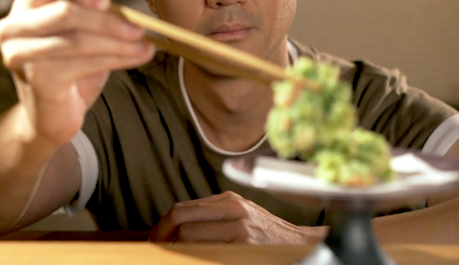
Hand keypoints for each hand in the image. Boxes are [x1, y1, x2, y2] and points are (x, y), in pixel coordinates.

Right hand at [0, 0, 154, 146]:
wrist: (50, 117)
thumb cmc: (68, 69)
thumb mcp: (85, 31)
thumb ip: (90, 5)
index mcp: (26, 4)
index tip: (105, 0)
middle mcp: (14, 26)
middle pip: (65, 10)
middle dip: (108, 20)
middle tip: (139, 28)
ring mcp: (20, 53)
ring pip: (77, 39)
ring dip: (118, 43)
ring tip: (145, 46)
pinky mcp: (36, 78)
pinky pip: (82, 63)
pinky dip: (115, 59)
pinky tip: (136, 58)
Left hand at [149, 191, 326, 243]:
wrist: (304, 246)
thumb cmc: (269, 235)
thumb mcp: (240, 215)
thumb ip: (213, 216)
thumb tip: (177, 227)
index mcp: (228, 200)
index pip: (180, 210)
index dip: (162, 226)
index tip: (155, 239)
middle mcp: (233, 209)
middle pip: (180, 219)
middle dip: (162, 237)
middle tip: (156, 249)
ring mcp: (239, 229)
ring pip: (189, 238)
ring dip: (176, 249)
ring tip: (172, 256)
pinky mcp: (245, 247)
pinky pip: (207, 253)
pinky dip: (194, 256)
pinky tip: (192, 259)